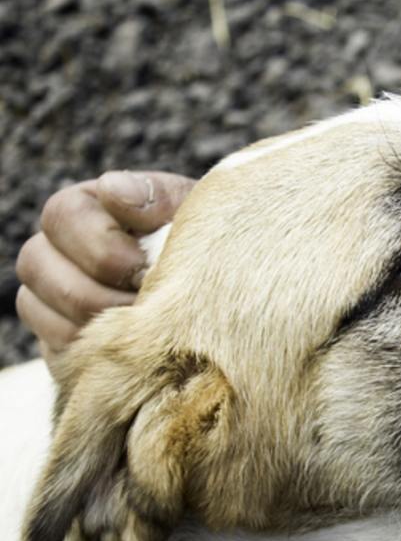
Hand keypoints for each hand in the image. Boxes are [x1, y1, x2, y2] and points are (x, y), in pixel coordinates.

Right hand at [16, 171, 194, 365]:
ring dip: (93, 324)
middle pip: (36, 263)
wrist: (225, 294)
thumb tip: (113, 189)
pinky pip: (54, 347)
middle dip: (99, 290)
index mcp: (88, 208)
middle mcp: (58, 249)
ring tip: (147, 328)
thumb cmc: (207, 245)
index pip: (63, 214)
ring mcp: (54, 296)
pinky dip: (91, 351)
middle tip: (148, 303)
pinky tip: (135, 350)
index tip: (149, 268)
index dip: (102, 245)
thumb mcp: (195, 212)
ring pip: (36, 308)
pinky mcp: (62, 340)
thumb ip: (160, 197)